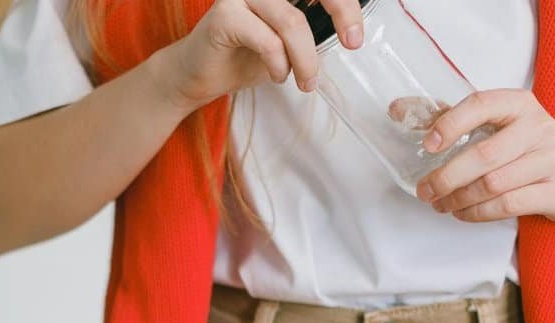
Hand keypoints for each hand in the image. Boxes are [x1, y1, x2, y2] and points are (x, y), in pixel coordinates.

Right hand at [155, 0, 364, 111]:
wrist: (197, 77)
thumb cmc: (242, 57)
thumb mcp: (289, 42)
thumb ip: (313, 27)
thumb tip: (352, 27)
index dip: (345, 3)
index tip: (357, 31)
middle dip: (341, 10)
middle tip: (353, 42)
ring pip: (292, 22)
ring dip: (306, 59)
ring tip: (306, 82)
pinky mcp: (224, 14)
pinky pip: (268, 40)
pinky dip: (279, 64)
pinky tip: (276, 75)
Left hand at [415, 89, 554, 223]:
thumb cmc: (523, 146)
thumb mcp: (495, 124)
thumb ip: (448, 116)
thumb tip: (397, 108)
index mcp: (519, 103)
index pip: (481, 105)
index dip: (450, 124)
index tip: (428, 146)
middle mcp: (539, 127)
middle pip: (484, 155)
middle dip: (446, 178)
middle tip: (424, 191)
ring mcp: (552, 159)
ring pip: (493, 184)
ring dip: (459, 199)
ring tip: (440, 204)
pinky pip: (508, 205)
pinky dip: (477, 213)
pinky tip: (462, 212)